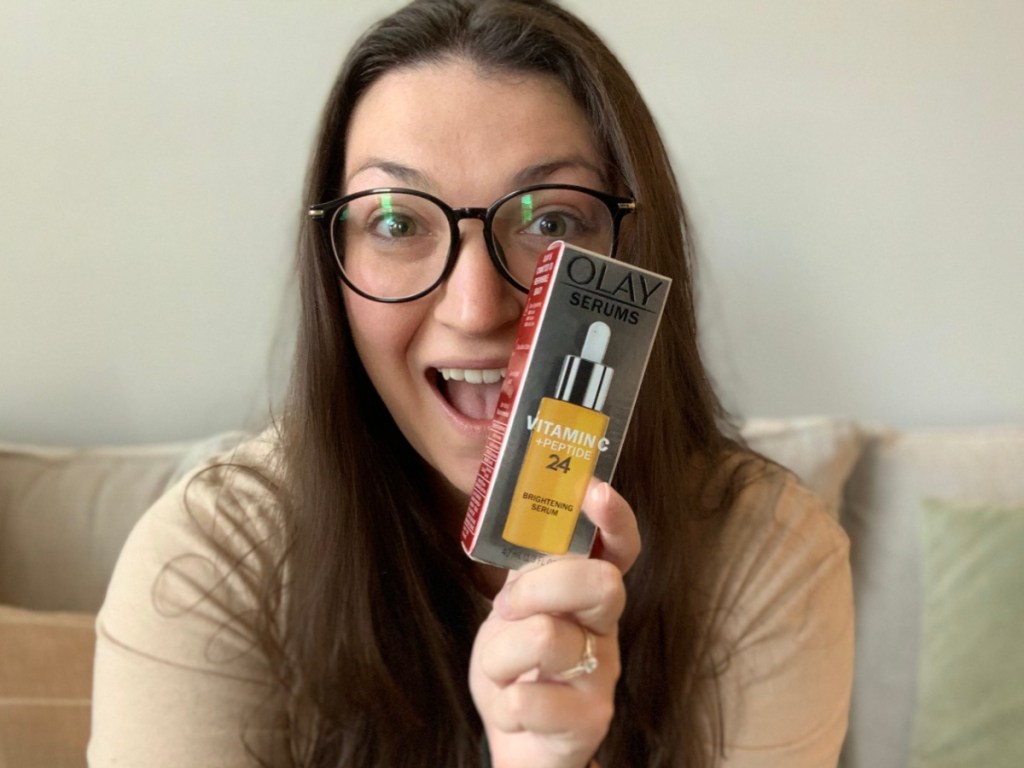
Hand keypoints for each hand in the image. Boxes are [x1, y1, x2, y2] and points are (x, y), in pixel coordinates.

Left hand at [469, 481, 640, 767]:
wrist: (518, 740)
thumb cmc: (517, 665)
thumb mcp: (515, 609)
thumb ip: (526, 569)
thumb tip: (519, 512)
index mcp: (589, 594)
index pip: (619, 549)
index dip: (614, 519)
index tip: (593, 490)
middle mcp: (606, 628)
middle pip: (600, 583)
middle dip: (541, 587)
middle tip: (506, 607)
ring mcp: (602, 676)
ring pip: (547, 638)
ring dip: (500, 655)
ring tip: (501, 670)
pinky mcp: (590, 721)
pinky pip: (530, 699)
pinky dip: (505, 702)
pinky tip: (514, 707)